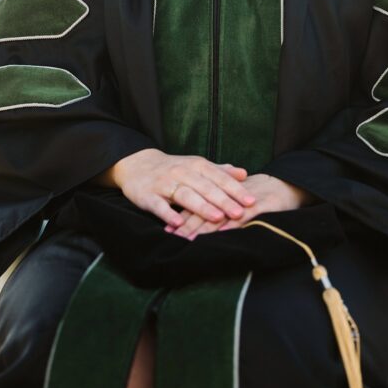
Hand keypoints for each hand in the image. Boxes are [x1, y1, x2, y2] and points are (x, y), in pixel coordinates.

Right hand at [109, 148, 256, 228]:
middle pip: (205, 187)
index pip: (218, 177)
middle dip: (223, 200)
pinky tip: (179, 223)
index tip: (251, 201)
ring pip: (185, 195)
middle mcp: (181, 172)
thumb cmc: (173, 168)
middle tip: (239, 213)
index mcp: (196, 166)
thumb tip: (244, 174)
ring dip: (201, 206)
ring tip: (216, 217)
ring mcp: (164, 184)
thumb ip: (219, 171)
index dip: (235, 189)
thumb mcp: (196, 166)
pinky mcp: (148, 196)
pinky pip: (159, 205)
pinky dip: (168, 213)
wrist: (137, 165)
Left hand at [164, 173, 315, 239]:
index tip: (167, 229)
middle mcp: (230, 196)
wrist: (287, 185)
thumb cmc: (261, 194)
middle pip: (205, 211)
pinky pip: (244, 216)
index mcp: (222, 194)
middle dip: (187, 225)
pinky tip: (219, 232)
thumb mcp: (238, 198)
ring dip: (204, 227)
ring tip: (188, 239)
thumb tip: (202, 220)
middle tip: (171, 237)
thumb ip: (220, 204)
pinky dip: (231, 224)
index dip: (182, 217)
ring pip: (220, 214)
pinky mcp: (260, 206)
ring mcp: (244, 201)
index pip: (199, 205)